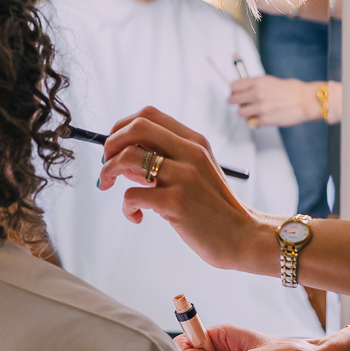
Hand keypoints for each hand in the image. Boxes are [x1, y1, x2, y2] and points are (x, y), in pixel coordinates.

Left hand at [98, 106, 273, 271]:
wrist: (243, 236)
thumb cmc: (214, 208)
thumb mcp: (196, 174)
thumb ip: (165, 162)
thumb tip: (123, 160)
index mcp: (194, 141)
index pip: (148, 114)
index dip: (122, 126)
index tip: (114, 146)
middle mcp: (190, 153)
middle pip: (137, 126)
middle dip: (110, 142)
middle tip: (106, 164)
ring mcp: (184, 176)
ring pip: (128, 157)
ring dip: (108, 171)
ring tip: (109, 186)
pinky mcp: (176, 202)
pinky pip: (132, 196)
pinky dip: (126, 207)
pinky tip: (137, 216)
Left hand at [229, 76, 322, 127]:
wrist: (306, 101)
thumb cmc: (293, 90)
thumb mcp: (271, 80)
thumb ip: (257, 84)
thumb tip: (245, 88)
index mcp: (258, 82)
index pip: (234, 86)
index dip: (234, 90)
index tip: (235, 93)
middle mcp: (256, 94)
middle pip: (233, 100)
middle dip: (235, 102)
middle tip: (240, 104)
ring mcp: (260, 108)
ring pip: (240, 113)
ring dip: (244, 113)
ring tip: (252, 112)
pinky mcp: (265, 120)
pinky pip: (252, 123)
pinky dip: (255, 122)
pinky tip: (262, 118)